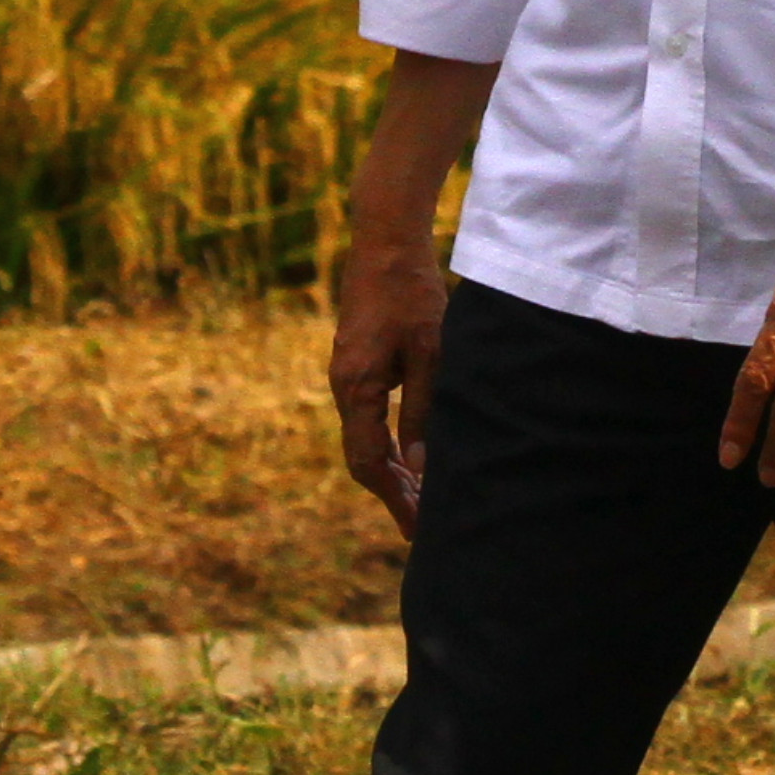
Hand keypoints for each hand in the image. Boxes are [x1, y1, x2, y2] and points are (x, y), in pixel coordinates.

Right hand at [330, 239, 447, 536]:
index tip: (416, 529)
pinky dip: (388, 444)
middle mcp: (344, 387)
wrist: (385, 244)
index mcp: (357, 388)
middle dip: (392, 493)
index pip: (369, 463)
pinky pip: (367, 418)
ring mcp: (347, 375)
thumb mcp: (430, 354)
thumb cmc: (412, 295)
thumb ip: (423, 411)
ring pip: (364, 439)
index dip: (394, 499)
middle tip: (423, 526)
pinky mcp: (357, 364)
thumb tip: (421, 468)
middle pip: (363, 458)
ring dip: (391, 470)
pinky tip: (412, 454)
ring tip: (423, 498)